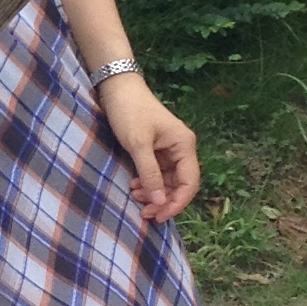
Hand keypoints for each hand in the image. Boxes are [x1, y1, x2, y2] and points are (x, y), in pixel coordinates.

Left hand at [96, 73, 199, 223]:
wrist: (117, 89)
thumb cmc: (130, 112)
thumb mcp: (138, 144)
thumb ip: (150, 173)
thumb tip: (160, 201)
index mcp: (184, 145)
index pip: (190, 182)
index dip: (177, 203)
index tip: (159, 216)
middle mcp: (181, 148)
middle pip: (180, 184)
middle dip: (164, 200)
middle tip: (145, 213)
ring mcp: (169, 149)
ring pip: (168, 181)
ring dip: (154, 193)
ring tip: (135, 197)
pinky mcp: (156, 150)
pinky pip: (157, 173)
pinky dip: (147, 183)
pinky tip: (134, 186)